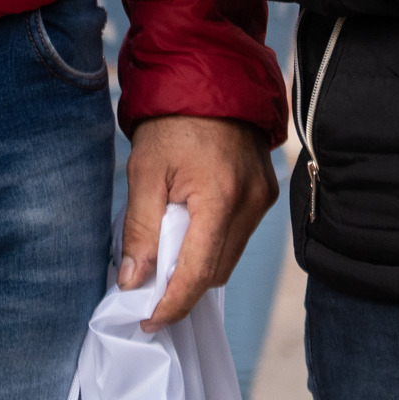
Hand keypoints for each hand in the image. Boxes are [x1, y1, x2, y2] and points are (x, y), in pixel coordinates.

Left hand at [121, 114, 277, 329]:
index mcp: (221, 198)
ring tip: (165, 258)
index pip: (199, 272)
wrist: (209, 78)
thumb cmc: (172, 122)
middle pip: (217, 271)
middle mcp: (251, 202)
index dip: (173, 304)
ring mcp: (263, 197)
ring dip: (199, 267)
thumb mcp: (144, 173)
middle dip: (183, 288)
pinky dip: (214, 244)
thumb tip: (132, 282)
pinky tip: (189, 232)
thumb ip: (139, 230)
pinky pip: (239, 236)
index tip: (148, 321)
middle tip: (148, 291)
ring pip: (230, 257)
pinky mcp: (266, 192)